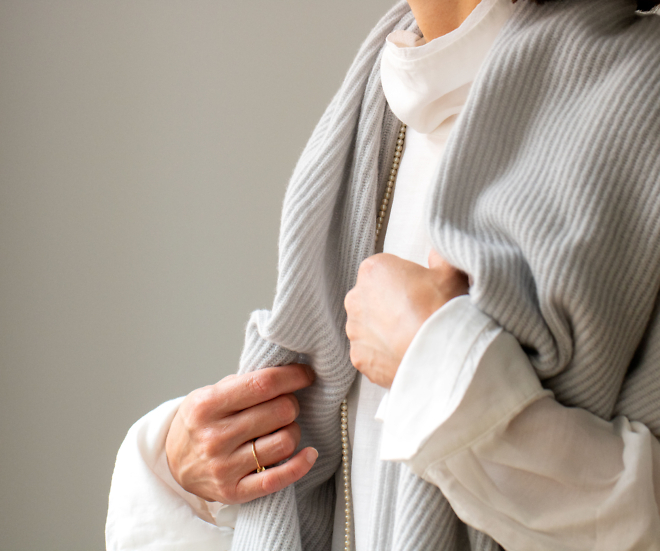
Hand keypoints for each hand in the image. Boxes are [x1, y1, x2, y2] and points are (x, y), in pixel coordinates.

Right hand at [165, 364, 317, 504]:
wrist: (173, 464)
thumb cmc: (201, 422)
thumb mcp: (209, 393)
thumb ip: (244, 383)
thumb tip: (287, 372)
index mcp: (207, 405)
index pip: (263, 384)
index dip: (293, 376)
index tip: (306, 374)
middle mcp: (215, 437)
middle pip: (280, 411)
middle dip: (292, 403)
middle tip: (286, 403)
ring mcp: (224, 467)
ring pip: (285, 442)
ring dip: (293, 431)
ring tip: (283, 428)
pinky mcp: (234, 491)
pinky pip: (278, 479)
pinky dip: (300, 465)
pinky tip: (309, 453)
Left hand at [344, 250, 467, 387]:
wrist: (443, 356)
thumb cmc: (443, 310)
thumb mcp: (450, 272)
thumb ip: (439, 257)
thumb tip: (437, 253)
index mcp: (373, 270)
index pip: (383, 271)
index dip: (403, 281)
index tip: (418, 292)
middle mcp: (355, 298)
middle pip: (372, 298)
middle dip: (389, 306)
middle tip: (416, 315)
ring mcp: (355, 330)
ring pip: (368, 327)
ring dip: (384, 331)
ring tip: (411, 338)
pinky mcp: (358, 357)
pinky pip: (369, 353)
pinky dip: (383, 355)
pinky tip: (404, 354)